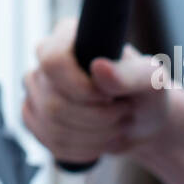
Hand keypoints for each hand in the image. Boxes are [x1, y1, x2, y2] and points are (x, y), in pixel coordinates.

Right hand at [21, 16, 169, 165]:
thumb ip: (128, 74)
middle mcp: (45, 57)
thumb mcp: (150, 80)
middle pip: (53, 101)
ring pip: (51, 124)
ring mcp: (36, 87)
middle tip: (122, 113)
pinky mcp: (34, 115)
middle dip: (95, 118)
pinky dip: (80, 148)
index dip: (80, 88)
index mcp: (69, 35)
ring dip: (92, 135)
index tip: (109, 97)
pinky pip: (48, 140)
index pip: (53, 61)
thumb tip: (99, 67)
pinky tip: (98, 139)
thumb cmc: (145, 92)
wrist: (140, 120)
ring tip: (114, 126)